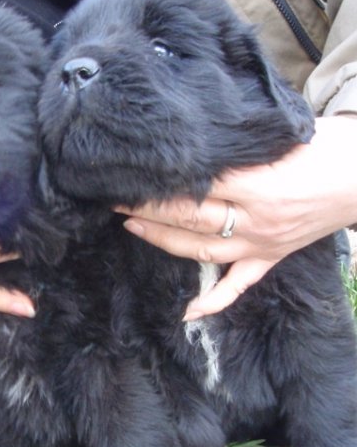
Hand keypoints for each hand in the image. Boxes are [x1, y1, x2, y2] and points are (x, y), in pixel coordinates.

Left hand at [116, 116, 356, 318]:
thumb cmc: (331, 146)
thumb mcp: (286, 133)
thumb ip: (241, 143)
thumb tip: (196, 138)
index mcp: (258, 184)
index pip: (194, 186)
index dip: (157, 183)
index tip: (128, 173)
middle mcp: (256, 219)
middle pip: (189, 218)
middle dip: (147, 209)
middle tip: (115, 199)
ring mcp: (263, 244)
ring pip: (201, 251)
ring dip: (163, 241)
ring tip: (132, 227)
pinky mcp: (271, 258)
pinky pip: (237, 286)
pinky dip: (212, 302)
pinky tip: (186, 313)